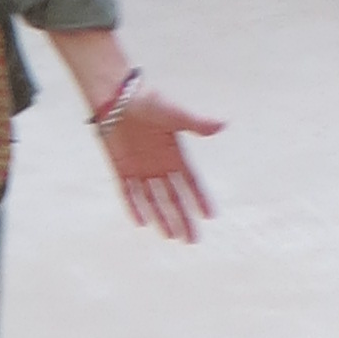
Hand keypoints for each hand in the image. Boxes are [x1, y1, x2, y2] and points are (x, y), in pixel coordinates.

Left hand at [97, 87, 221, 242]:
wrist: (116, 96)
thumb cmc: (146, 100)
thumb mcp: (174, 113)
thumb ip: (196, 123)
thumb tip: (222, 124)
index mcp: (174, 153)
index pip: (190, 182)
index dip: (199, 199)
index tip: (210, 216)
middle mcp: (159, 164)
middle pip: (173, 197)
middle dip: (183, 218)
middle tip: (192, 240)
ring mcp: (140, 167)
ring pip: (153, 199)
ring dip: (162, 218)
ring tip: (172, 237)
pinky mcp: (121, 167)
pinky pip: (128, 192)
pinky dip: (134, 206)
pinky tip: (141, 222)